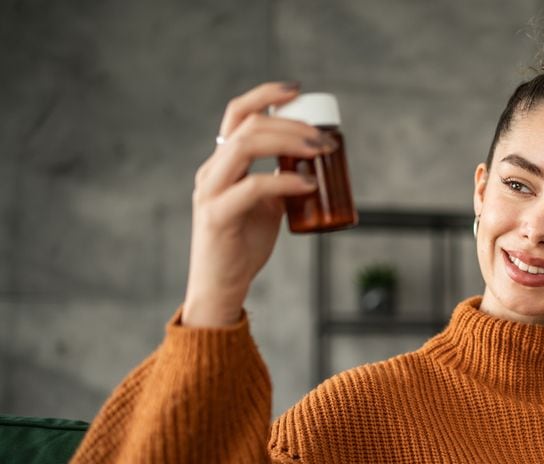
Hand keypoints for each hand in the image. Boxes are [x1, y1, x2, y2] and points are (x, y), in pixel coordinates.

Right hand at [183, 81, 336, 326]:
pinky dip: (285, 182)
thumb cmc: (243, 245)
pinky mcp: (217, 215)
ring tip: (320, 151)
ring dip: (288, 142)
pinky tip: (309, 184)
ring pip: (244, 146)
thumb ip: (279, 182)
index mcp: (221, 164)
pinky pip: (253, 187)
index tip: (296, 89)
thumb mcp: (265, 206)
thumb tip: (310, 166)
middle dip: (290, 123)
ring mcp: (211, 191)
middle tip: (324, 138)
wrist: (222, 286)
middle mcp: (212, 171)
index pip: (237, 114)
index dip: (265, 94)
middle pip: (248, 125)